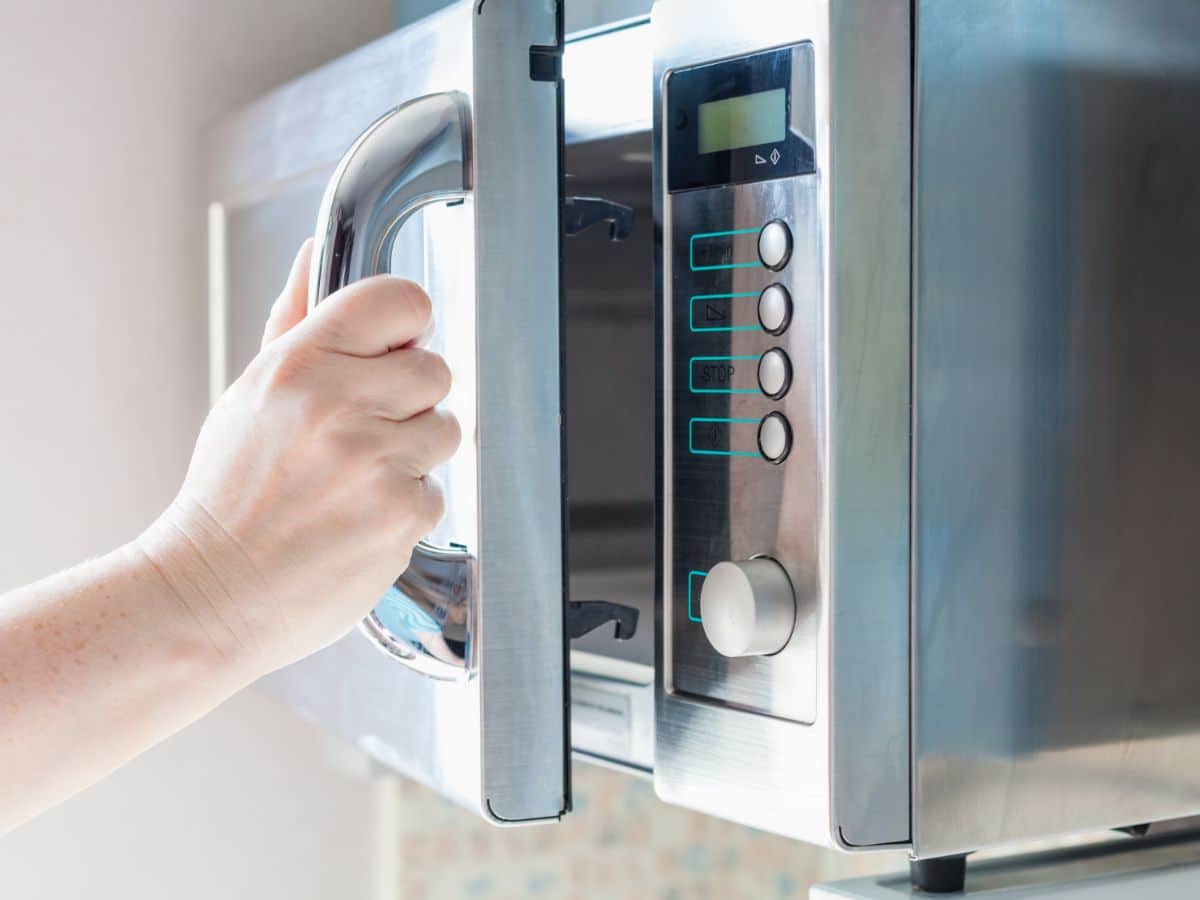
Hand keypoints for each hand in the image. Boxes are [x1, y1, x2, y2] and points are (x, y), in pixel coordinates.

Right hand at [139, 241, 460, 677]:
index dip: (406, 325)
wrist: (211, 593)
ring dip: (413, 454)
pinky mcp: (402, 514)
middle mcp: (340, 405)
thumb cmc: (229, 495)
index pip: (400, 301)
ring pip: (446, 430)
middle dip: (409, 400)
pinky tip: (359, 518)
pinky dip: (407, 507)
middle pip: (436, 370)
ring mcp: (376, 461)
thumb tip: (314, 253)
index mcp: (300, 363)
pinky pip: (438, 491)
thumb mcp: (249, 394)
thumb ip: (294, 320)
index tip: (395, 347)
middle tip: (363, 432)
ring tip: (355, 479)